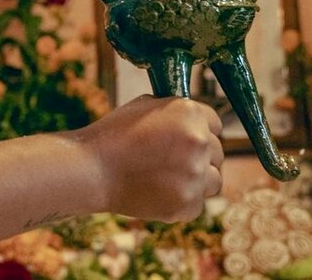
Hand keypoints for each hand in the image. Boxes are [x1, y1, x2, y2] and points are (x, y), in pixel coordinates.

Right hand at [79, 94, 223, 222]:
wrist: (93, 169)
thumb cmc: (116, 134)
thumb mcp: (146, 106)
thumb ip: (175, 111)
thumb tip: (194, 118)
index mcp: (190, 113)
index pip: (215, 123)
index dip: (202, 130)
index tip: (187, 139)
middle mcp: (199, 142)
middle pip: (218, 152)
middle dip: (200, 155)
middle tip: (173, 160)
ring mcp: (196, 175)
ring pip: (214, 179)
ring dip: (198, 179)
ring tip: (169, 177)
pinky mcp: (188, 205)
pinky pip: (198, 203)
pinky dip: (184, 200)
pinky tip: (160, 191)